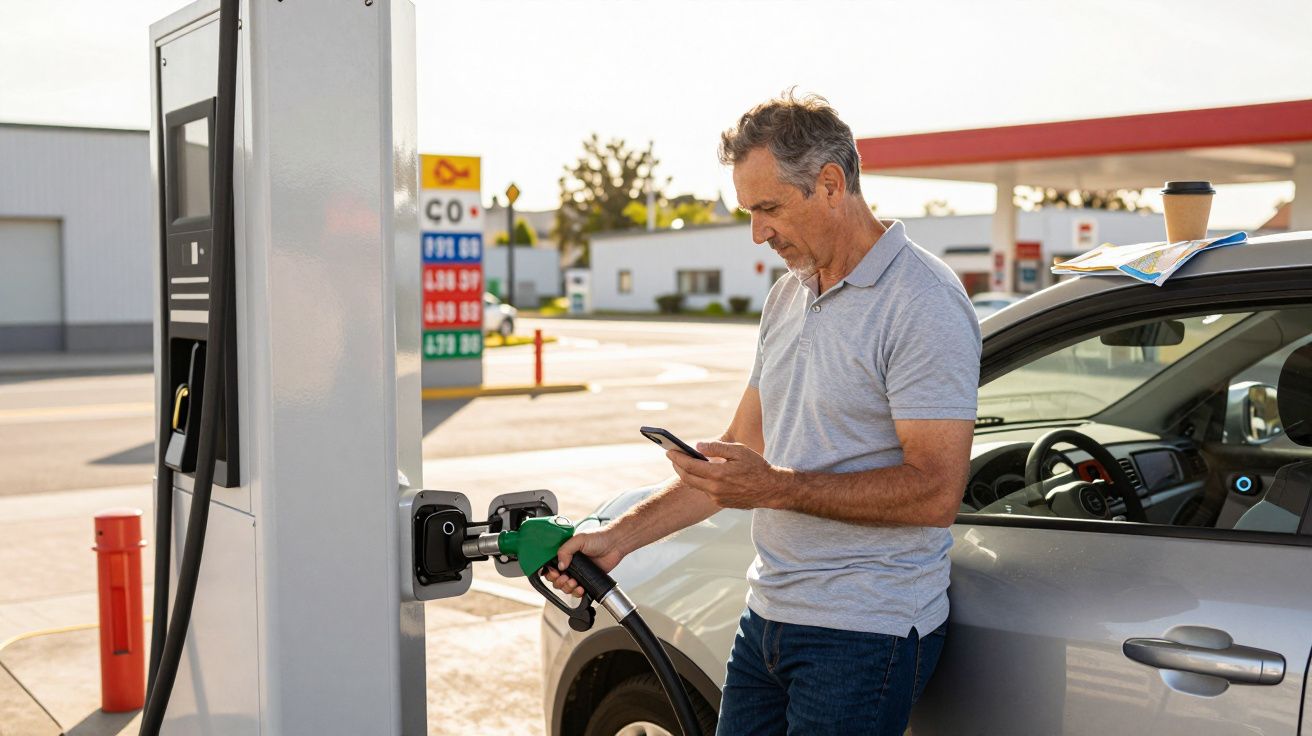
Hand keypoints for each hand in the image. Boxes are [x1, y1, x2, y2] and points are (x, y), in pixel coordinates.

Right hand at [543, 528, 625, 598]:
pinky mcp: (587, 580)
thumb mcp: (579, 539)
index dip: (550, 572)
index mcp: (565, 554)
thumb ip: (566, 550)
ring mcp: (578, 573)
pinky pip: (577, 591)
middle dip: (559, 581)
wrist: (615, 544)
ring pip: (565, 587)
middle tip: (566, 578)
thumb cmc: (599, 537)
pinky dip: (577, 592)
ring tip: (575, 582)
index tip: (555, 573)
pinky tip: (581, 588)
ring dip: (568, 587)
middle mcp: (570, 564)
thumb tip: (559, 565)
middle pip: (556, 579)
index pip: (551, 566)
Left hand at [667, 441, 793, 509]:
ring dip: (687, 474)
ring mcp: (717, 498)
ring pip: (695, 486)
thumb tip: (697, 446)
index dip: (677, 458)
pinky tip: (700, 473)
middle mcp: (715, 489)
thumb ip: (717, 448)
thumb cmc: (757, 466)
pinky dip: (699, 481)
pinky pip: (705, 491)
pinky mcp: (721, 503)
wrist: (771, 489)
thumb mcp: (739, 450)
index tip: (669, 450)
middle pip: (687, 478)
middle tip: (672, 456)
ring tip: (683, 463)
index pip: (689, 466)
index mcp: (718, 474)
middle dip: (677, 466)